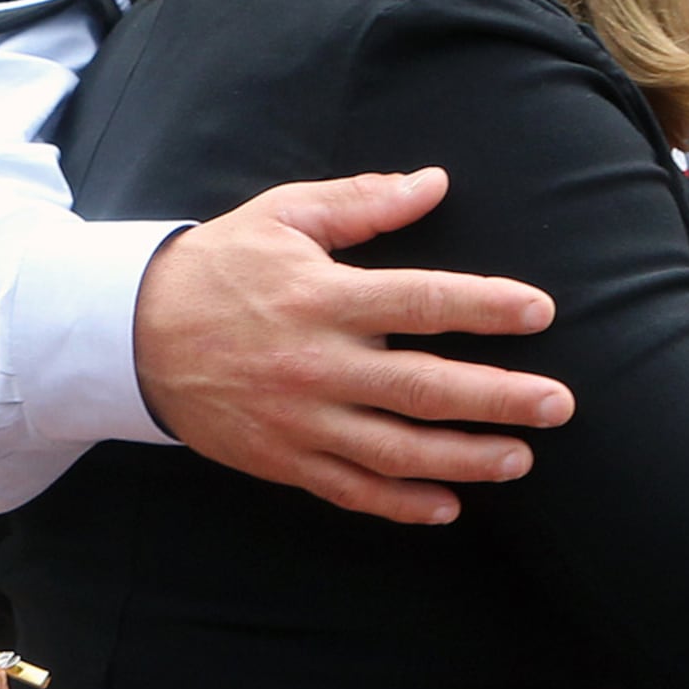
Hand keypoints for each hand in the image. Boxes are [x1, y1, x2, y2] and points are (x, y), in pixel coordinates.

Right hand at [130, 169, 568, 525]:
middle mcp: (317, 363)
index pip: (421, 301)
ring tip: (520, 459)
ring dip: (465, 458)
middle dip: (499, 397)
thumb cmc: (215, 267)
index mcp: (322, 296)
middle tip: (559, 403)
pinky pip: (351, 490)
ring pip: (397, 450)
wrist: (129, 334)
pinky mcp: (282, 457)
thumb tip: (434, 182)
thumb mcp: (279, 216)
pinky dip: (401, 503)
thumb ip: (360, 201)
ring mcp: (300, 419)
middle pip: (424, 387)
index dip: (485, 307)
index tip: (539, 311)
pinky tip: (447, 506)